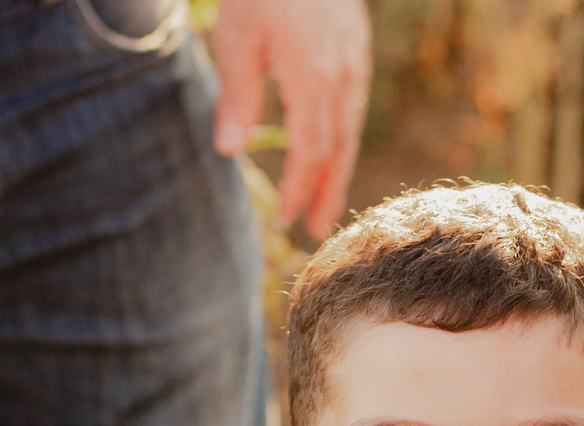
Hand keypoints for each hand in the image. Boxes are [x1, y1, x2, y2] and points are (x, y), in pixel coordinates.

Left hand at [211, 0, 370, 238]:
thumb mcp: (237, 38)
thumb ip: (237, 96)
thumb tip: (228, 151)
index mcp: (313, 77)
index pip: (312, 150)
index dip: (303, 188)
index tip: (291, 218)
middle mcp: (342, 74)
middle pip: (340, 147)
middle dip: (329, 190)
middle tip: (320, 228)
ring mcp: (354, 58)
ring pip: (351, 125)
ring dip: (339, 166)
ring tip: (327, 197)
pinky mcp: (354, 45)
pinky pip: (353, 103)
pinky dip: (343, 133)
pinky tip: (332, 145)